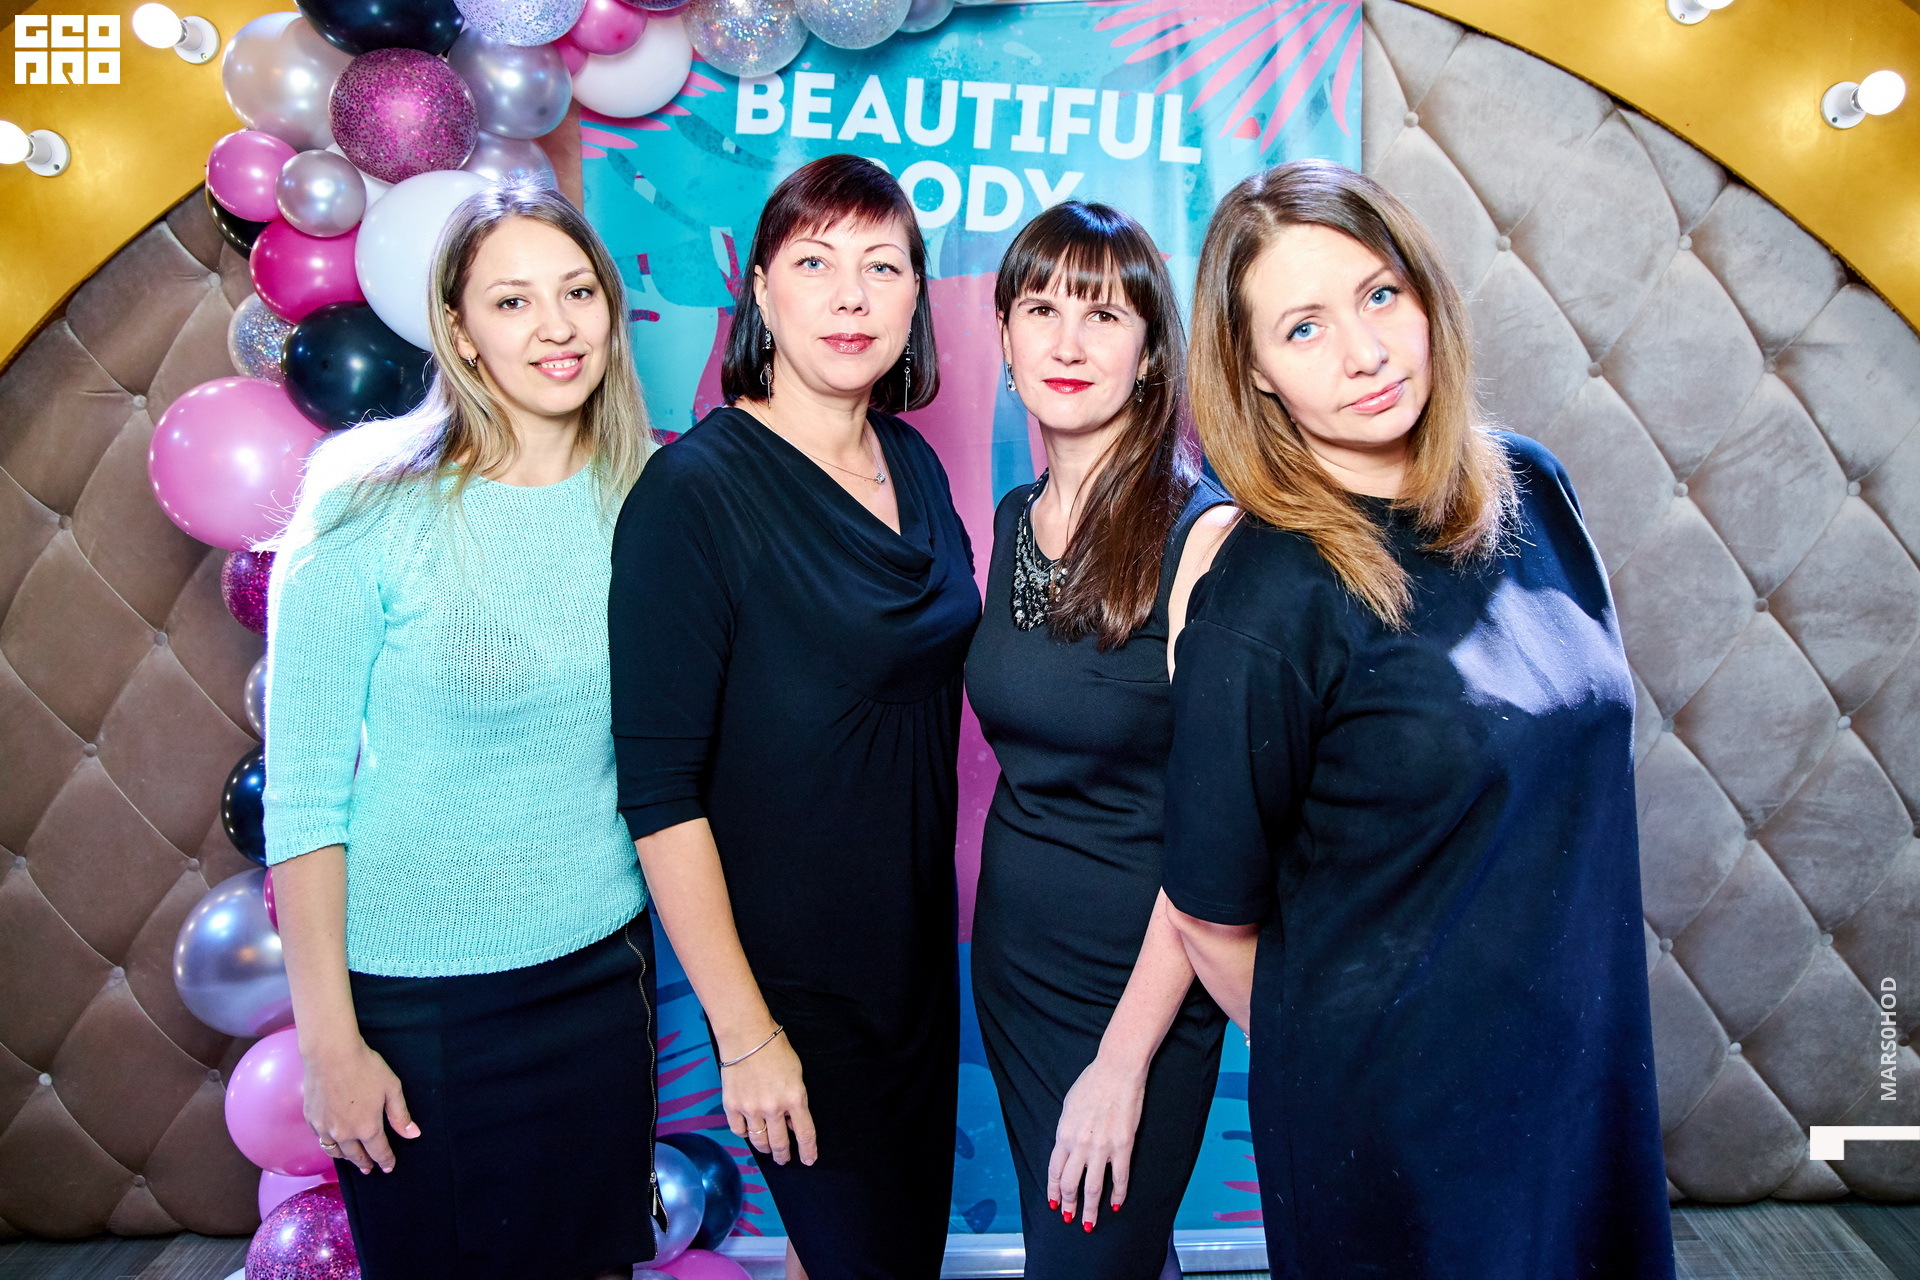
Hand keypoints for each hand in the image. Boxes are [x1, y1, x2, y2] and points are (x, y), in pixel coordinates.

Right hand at [301, 1037, 418, 1174]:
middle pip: (356, 1156)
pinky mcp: (312, 1119)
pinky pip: (321, 1139)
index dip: (385, 1161)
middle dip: (365, 1164)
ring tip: (352, 1159)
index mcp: (368, 1128)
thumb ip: (400, 1115)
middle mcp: (345, 1134)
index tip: (389, 1167)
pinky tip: (332, 1141)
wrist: (330, 1054)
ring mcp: (325, 1128)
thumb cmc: (365, 1068)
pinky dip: (329, 1144)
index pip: (379, 1152)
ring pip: (336, 1152)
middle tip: (369, 1169)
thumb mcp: (391, 1089)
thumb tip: (413, 1135)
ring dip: (346, 1158)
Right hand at [721, 1031, 816, 1166]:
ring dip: (764, 1149)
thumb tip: (792, 1124)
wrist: (747, 1036)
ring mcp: (750, 1109)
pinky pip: (740, 1131)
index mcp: (795, 1099)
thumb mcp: (796, 1075)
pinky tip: (750, 1131)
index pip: (805, 1134)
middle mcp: (773, 1108)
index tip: (809, 1160)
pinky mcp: (732, 1106)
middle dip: (783, 1155)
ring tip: (767, 1149)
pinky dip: (746, 1134)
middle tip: (784, 1159)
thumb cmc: (776, 1050)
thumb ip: (795, 1101)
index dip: (808, 1151)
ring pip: (759, 1141)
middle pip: (779, 1144)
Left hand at [1048, 1053, 1146, 1232]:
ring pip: (1093, 1187)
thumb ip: (1067, 1130)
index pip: (1054, 1171)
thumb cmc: (1092, 1083)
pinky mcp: (1122, 1146)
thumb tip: (1067, 1147)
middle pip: (1070, 1184)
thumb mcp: (1069, 1106)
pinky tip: (1116, 1205)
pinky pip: (1119, 1178)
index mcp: (1063, 1134)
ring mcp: (1101, 1148)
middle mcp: (1079, 1145)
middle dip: (1068, 1205)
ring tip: (1089, 1224)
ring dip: (1090, 1209)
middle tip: (1069, 1217)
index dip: (1053, 1190)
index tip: (1053, 1203)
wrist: (1116, 1070)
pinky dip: (1118, 1195)